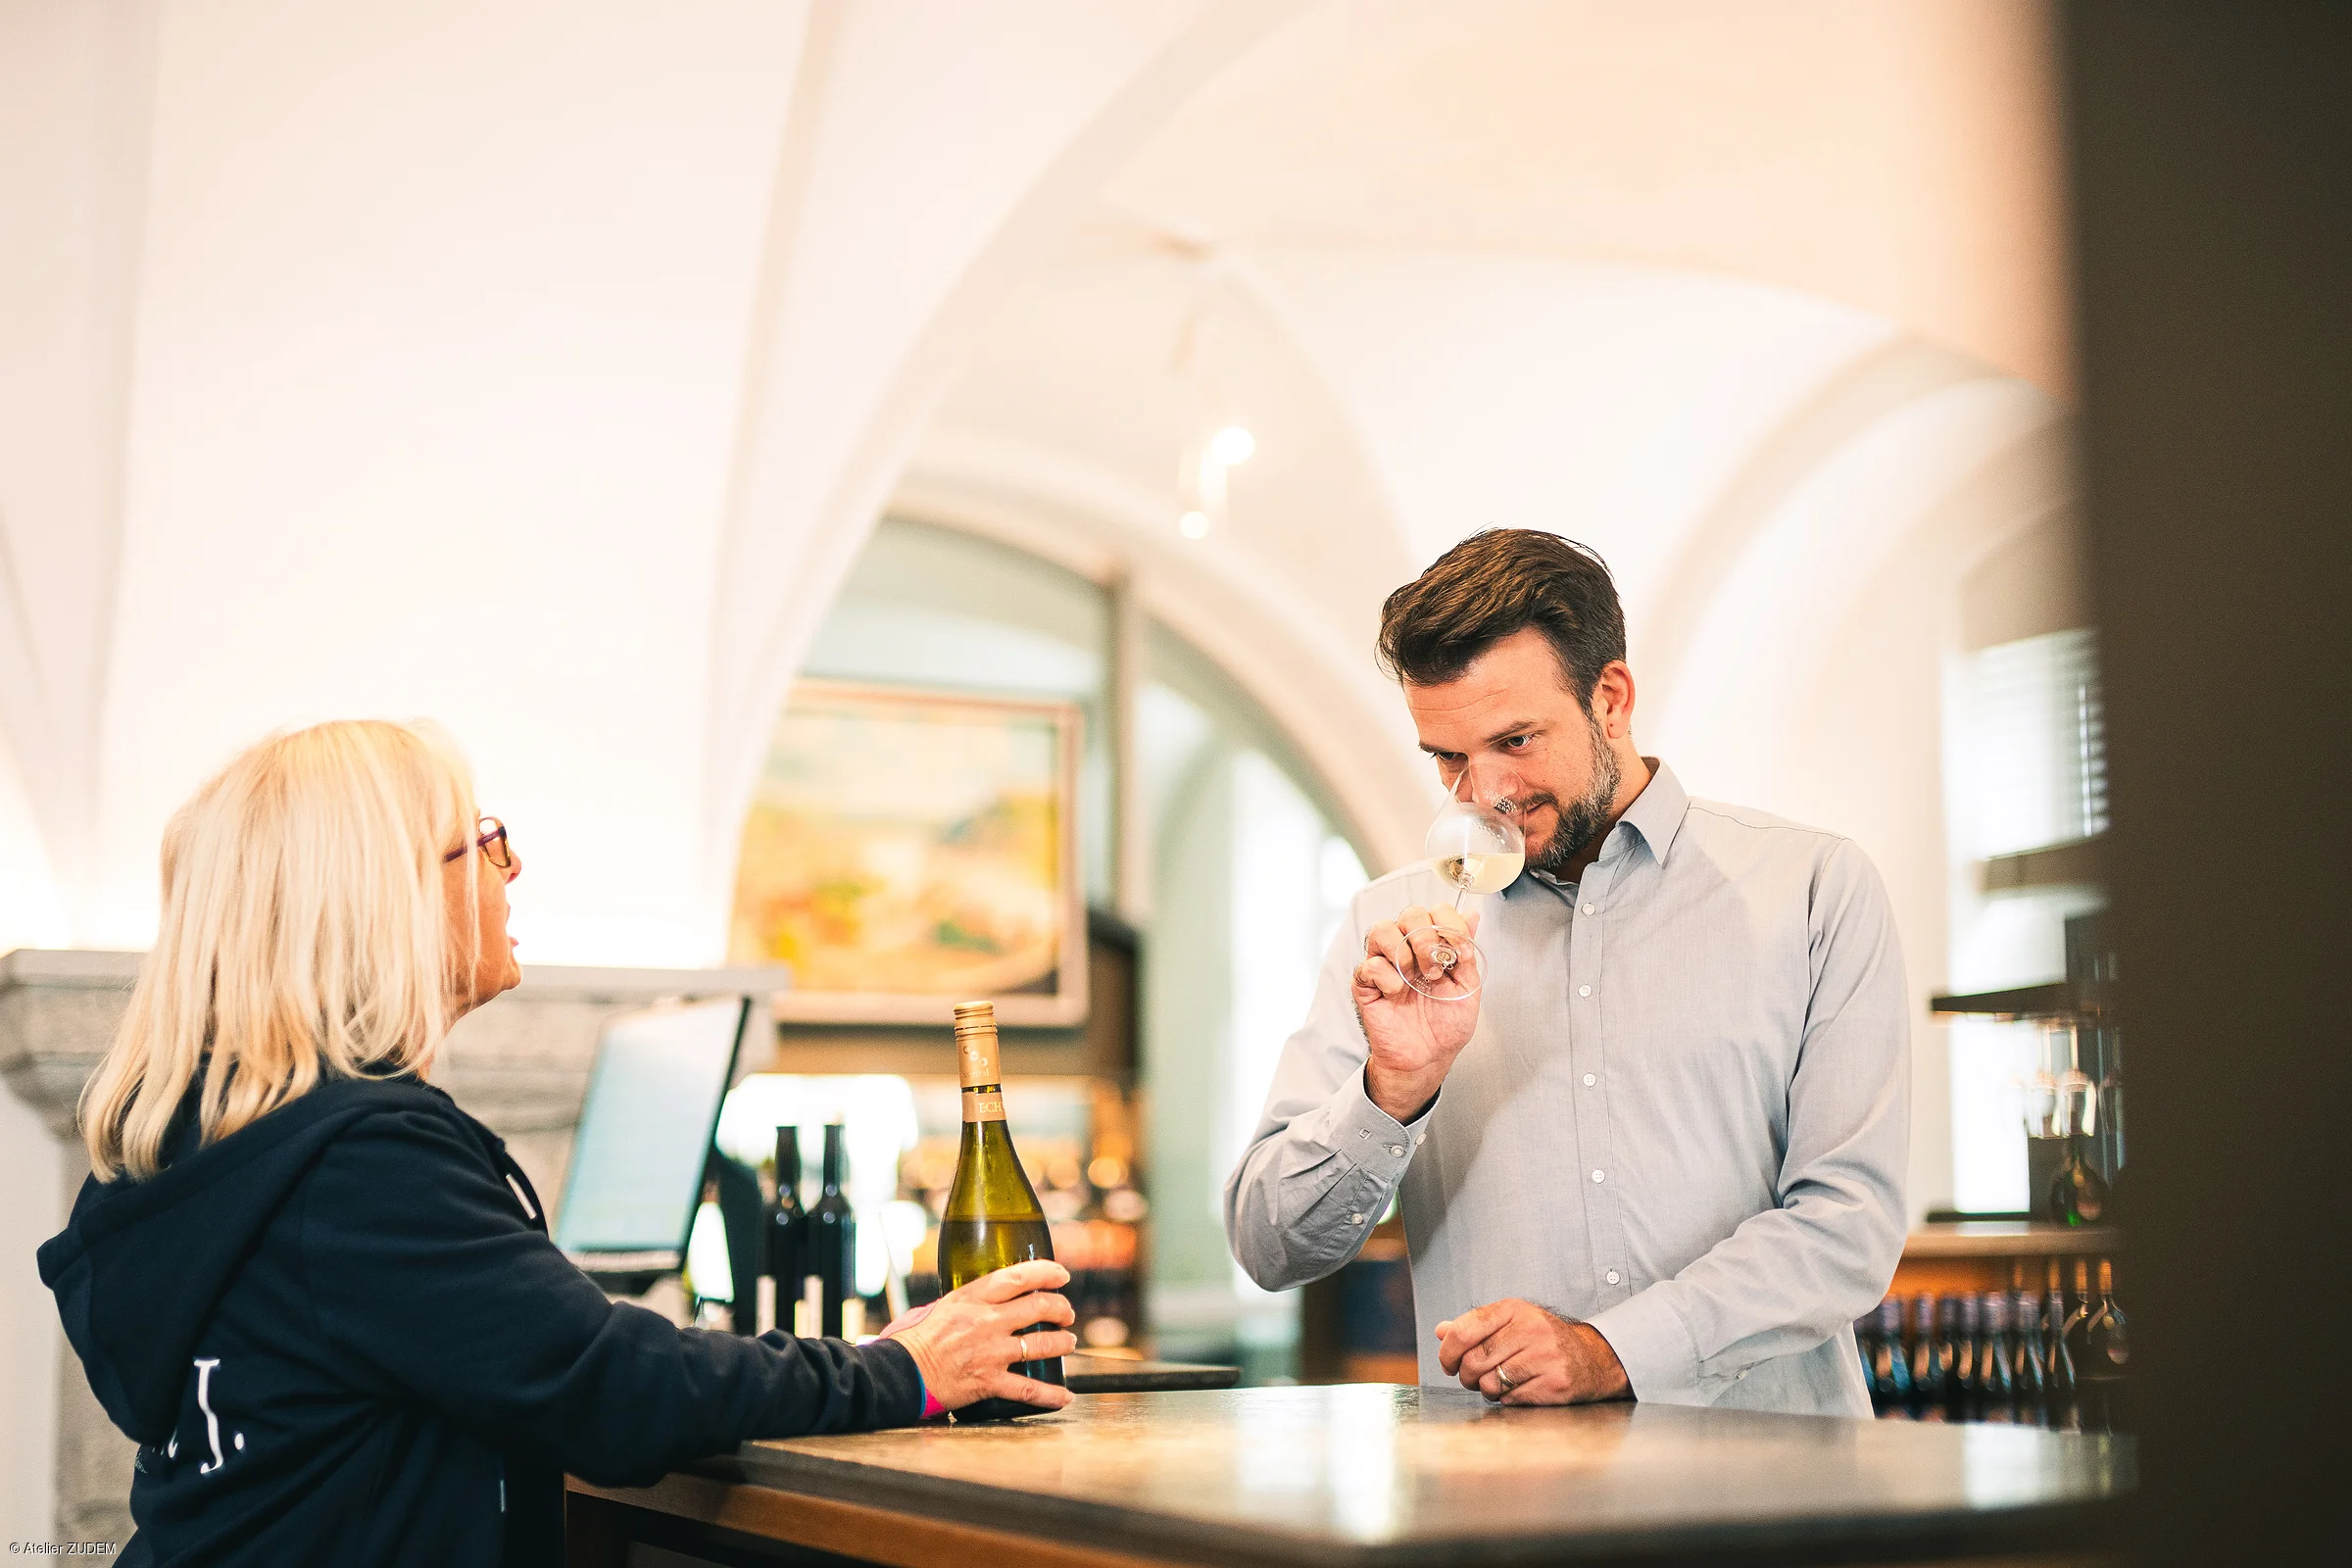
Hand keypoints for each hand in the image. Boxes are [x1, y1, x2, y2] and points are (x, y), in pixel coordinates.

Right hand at [887, 1260, 1076, 1413]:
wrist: (901, 1373)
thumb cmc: (913, 1340)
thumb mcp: (941, 1307)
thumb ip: (968, 1303)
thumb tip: (987, 1301)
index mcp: (972, 1298)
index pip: (1018, 1277)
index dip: (1047, 1273)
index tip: (1061, 1275)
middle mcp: (986, 1322)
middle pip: (1038, 1307)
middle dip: (1061, 1309)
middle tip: (1067, 1313)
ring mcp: (991, 1352)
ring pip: (1041, 1344)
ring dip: (1062, 1343)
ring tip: (1068, 1343)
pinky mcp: (989, 1382)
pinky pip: (1028, 1389)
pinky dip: (1050, 1394)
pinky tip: (1065, 1395)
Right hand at [1353, 903, 1481, 1120]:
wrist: (1428, 1058)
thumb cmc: (1446, 1025)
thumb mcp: (1468, 986)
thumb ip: (1467, 951)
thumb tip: (1472, 915)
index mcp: (1432, 946)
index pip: (1436, 911)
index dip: (1450, 923)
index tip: (1460, 951)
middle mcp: (1407, 949)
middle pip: (1410, 914)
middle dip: (1428, 938)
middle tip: (1436, 969)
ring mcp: (1384, 963)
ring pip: (1382, 929)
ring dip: (1404, 952)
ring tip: (1415, 977)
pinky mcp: (1365, 983)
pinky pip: (1369, 965)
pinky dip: (1387, 977)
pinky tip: (1397, 993)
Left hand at [1435, 1298, 1629, 1404]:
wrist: (1593, 1359)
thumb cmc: (1544, 1341)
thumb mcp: (1511, 1323)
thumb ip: (1474, 1327)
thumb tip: (1440, 1331)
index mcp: (1514, 1310)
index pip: (1464, 1330)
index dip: (1447, 1352)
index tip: (1448, 1364)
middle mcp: (1530, 1329)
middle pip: (1473, 1361)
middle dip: (1466, 1376)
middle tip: (1473, 1378)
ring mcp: (1544, 1356)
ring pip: (1489, 1384)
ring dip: (1487, 1390)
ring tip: (1500, 1383)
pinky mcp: (1554, 1383)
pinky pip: (1510, 1399)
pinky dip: (1508, 1399)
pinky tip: (1520, 1390)